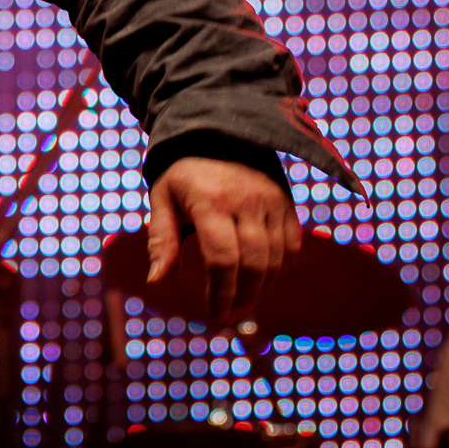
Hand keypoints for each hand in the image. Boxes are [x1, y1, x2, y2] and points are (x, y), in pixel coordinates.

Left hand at [147, 156, 300, 327]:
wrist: (217, 131)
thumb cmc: (183, 171)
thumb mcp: (162, 198)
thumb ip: (162, 240)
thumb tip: (156, 282)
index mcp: (210, 200)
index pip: (222, 258)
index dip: (221, 292)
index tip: (215, 314)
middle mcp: (246, 201)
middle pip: (253, 263)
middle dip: (243, 297)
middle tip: (230, 317)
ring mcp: (272, 201)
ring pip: (277, 259)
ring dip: (262, 288)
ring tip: (243, 305)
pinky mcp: (287, 203)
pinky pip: (292, 247)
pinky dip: (279, 270)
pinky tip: (261, 281)